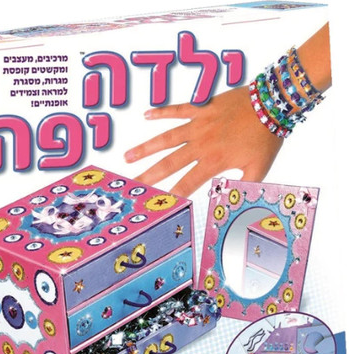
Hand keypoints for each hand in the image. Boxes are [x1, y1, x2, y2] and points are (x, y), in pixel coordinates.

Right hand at [124, 86, 283, 196]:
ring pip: (166, 138)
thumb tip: (228, 200)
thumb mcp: (259, 169)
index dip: (172, 194)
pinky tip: (146, 115)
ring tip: (128, 156)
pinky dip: (162, 112)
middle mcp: (201, 145)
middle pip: (169, 163)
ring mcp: (198, 125)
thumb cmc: (266, 138)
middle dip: (149, 176)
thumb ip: (242, 187)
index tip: (157, 203)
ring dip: (146, 148)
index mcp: (214, 162)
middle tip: (132, 184)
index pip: (187, 183)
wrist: (273, 103)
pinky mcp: (201, 108)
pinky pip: (177, 109)